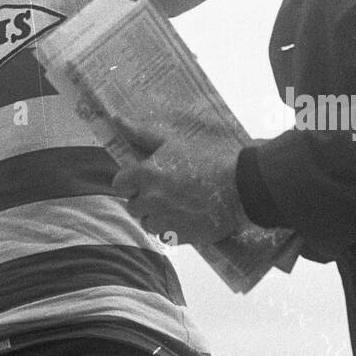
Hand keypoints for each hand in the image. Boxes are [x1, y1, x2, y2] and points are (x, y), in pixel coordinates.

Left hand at [112, 141, 246, 244]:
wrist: (241, 186)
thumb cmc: (207, 158)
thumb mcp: (172, 141)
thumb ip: (140, 133)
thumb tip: (115, 118)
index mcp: (145, 174)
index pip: (119, 185)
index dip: (131, 182)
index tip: (144, 179)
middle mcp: (150, 199)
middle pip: (133, 206)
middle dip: (144, 199)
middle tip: (165, 191)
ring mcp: (164, 220)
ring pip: (148, 223)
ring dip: (157, 216)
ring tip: (177, 205)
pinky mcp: (179, 237)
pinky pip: (165, 236)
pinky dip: (172, 229)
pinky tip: (187, 217)